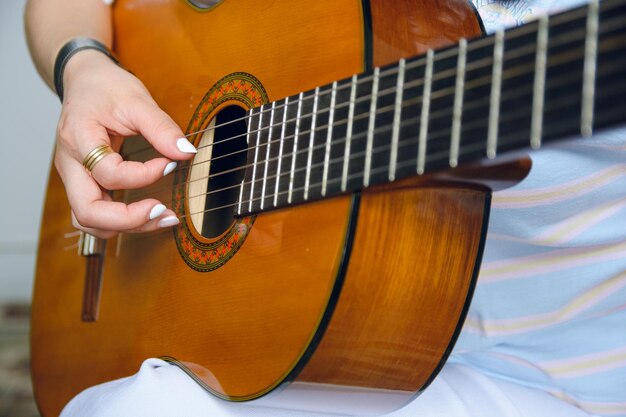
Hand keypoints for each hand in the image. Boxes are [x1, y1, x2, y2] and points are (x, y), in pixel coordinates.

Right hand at [55, 50, 195, 238]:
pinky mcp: (84, 184)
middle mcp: (69, 164)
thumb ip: (162, 128)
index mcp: (78, 138)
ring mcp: (74, 177)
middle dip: (129, 219)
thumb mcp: (137, 100)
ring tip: (163, 218)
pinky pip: (96, 214)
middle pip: (87, 211)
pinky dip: (120, 221)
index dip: (143, 175)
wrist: (85, 81)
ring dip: (126, 227)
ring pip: (88, 220)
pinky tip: (148, 215)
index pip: (108, 173)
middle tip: (163, 212)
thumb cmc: (106, 88)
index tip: (170, 164)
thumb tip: (187, 152)